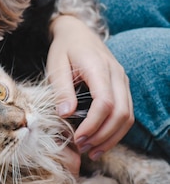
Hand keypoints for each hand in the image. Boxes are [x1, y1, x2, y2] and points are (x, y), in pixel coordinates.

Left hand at [46, 15, 133, 160]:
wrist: (78, 32)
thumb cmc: (64, 49)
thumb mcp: (56, 65)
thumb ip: (61, 89)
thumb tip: (66, 114)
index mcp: (99, 68)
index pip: (105, 102)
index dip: (93, 125)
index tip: (77, 139)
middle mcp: (117, 75)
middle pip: (121, 113)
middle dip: (103, 135)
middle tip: (82, 148)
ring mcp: (123, 81)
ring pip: (128, 116)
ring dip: (112, 137)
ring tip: (92, 151)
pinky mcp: (123, 87)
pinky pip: (127, 112)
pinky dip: (116, 130)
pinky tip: (100, 141)